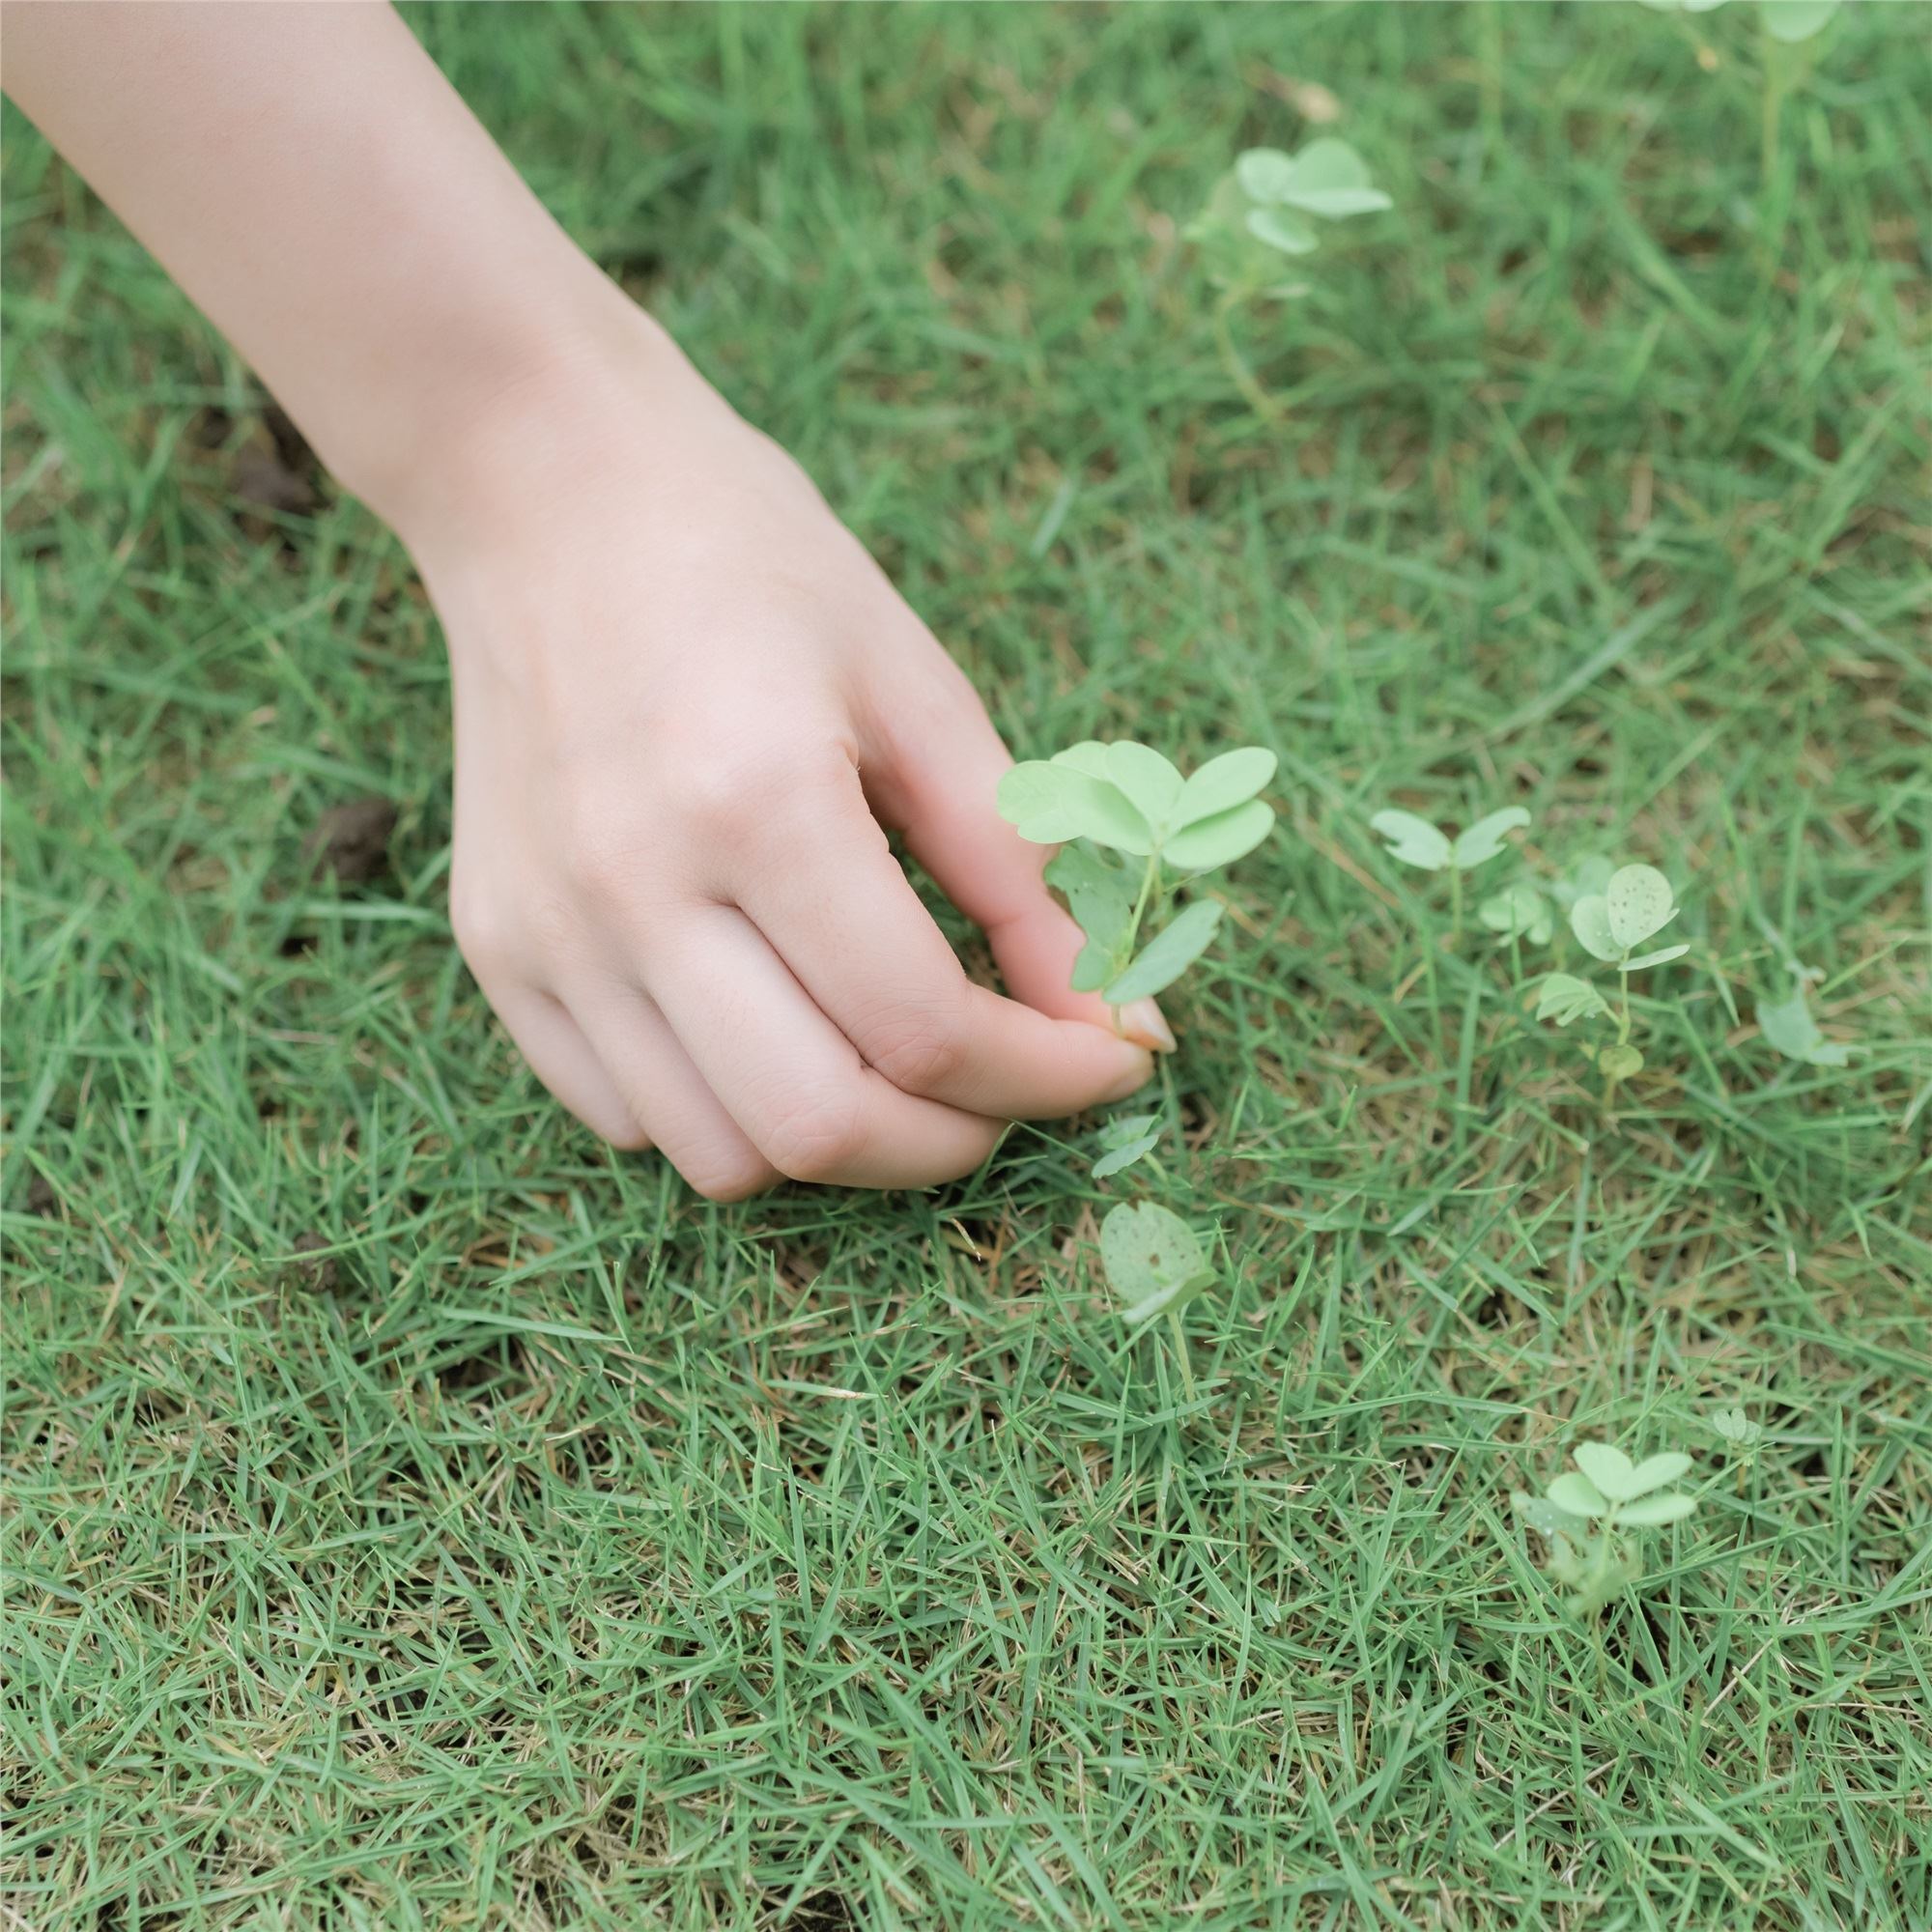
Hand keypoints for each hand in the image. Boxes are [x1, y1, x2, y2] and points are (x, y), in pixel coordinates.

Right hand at [404, 320, 1167, 1196]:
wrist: (542, 490)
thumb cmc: (750, 562)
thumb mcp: (919, 689)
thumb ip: (1021, 872)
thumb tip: (1114, 1021)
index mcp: (759, 801)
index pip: (925, 1028)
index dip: (1048, 1075)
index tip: (1115, 1060)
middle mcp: (633, 891)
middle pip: (821, 1129)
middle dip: (956, 1141)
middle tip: (1012, 1085)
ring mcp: (549, 935)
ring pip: (721, 1155)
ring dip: (844, 1141)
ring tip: (894, 1057)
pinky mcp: (496, 953)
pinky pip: (626, 1118)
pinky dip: (730, 1113)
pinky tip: (774, 1028)